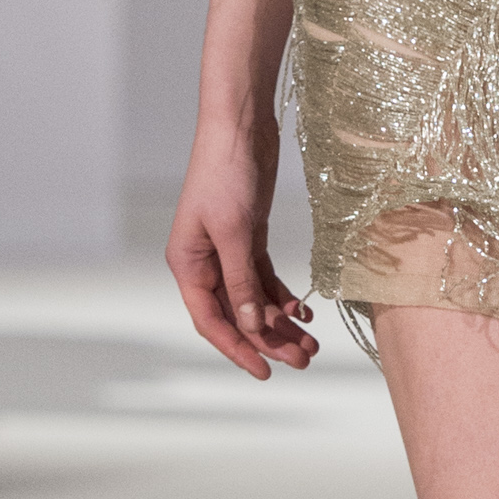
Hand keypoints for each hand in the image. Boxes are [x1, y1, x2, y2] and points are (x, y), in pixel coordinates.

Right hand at [166, 112, 316, 380]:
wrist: (241, 126)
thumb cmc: (226, 173)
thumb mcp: (234, 232)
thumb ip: (240, 281)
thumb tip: (250, 326)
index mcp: (188, 264)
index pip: (211, 320)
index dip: (237, 349)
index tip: (264, 372)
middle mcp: (205, 263)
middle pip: (236, 315)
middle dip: (269, 340)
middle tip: (303, 361)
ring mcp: (227, 251)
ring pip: (254, 300)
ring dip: (280, 322)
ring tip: (311, 343)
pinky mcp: (249, 237)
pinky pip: (264, 279)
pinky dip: (283, 296)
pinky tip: (304, 311)